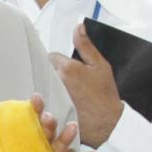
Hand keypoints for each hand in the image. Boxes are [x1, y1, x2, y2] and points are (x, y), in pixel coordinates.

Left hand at [49, 23, 123, 147]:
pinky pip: (43, 103)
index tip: (69, 69)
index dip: (61, 62)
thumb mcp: (100, 66)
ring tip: (66, 95)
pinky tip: (60, 106)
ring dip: (50, 88)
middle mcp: (55, 82)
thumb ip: (86, 45)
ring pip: (43, 86)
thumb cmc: (105, 96)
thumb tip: (78, 26)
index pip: (52, 57)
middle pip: (45, 71)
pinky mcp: (50, 112)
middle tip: (69, 83)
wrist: (108, 124)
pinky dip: (49, 103)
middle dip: (54, 74)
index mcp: (67, 68)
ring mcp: (51, 98)